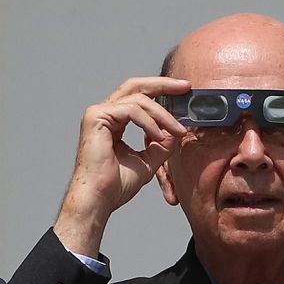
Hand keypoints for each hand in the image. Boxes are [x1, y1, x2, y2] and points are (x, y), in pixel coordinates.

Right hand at [54, 76, 190, 256]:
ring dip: (163, 115)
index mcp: (112, 122)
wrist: (99, 199)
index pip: (138, 97)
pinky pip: (131, 110)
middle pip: (136, 86)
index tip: (184, 93)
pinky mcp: (96, 118)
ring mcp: (97, 113)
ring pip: (138, 100)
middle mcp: (103, 113)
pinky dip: (149, 122)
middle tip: (186, 86)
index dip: (162, 92)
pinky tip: (159, 135)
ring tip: (178, 131)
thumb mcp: (147, 161)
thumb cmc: (115, 186)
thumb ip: (161, 145)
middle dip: (163, 85)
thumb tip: (177, 131)